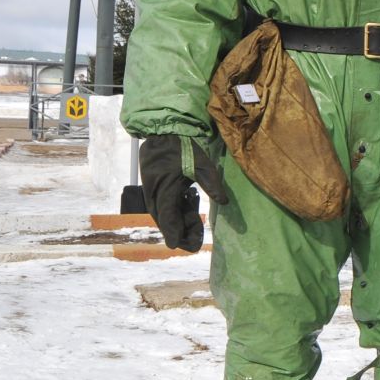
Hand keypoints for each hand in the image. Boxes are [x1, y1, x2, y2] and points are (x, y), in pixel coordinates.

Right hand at [138, 135, 229, 250]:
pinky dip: (178, 212)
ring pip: (167, 215)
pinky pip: (167, 207)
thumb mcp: (201, 164)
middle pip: (166, 221)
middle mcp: (155, 195)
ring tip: (196, 233)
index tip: (175, 245)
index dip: (172, 231)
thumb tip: (224, 202)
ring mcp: (154, 194)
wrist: (163, 133)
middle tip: (196, 244)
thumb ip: (212, 184)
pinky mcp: (157, 191)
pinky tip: (191, 210)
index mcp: (164, 189)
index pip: (168, 216)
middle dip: (180, 233)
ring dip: (181, 223)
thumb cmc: (182, 148)